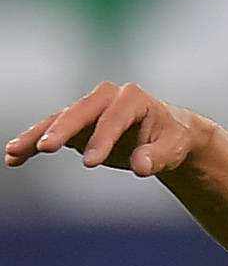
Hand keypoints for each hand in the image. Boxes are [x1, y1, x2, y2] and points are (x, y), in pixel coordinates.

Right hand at [4, 81, 209, 178]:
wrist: (166, 134)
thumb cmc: (172, 139)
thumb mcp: (174, 148)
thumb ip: (158, 157)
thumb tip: (141, 167)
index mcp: (132, 98)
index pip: (113, 119)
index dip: (102, 139)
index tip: (90, 163)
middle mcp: (105, 98)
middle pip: (79, 113)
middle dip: (61, 129)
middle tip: (44, 148)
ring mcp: (88, 109)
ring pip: (58, 121)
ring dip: (36, 136)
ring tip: (14, 152)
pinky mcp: (76, 124)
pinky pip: (51, 133)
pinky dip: (33, 145)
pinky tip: (14, 158)